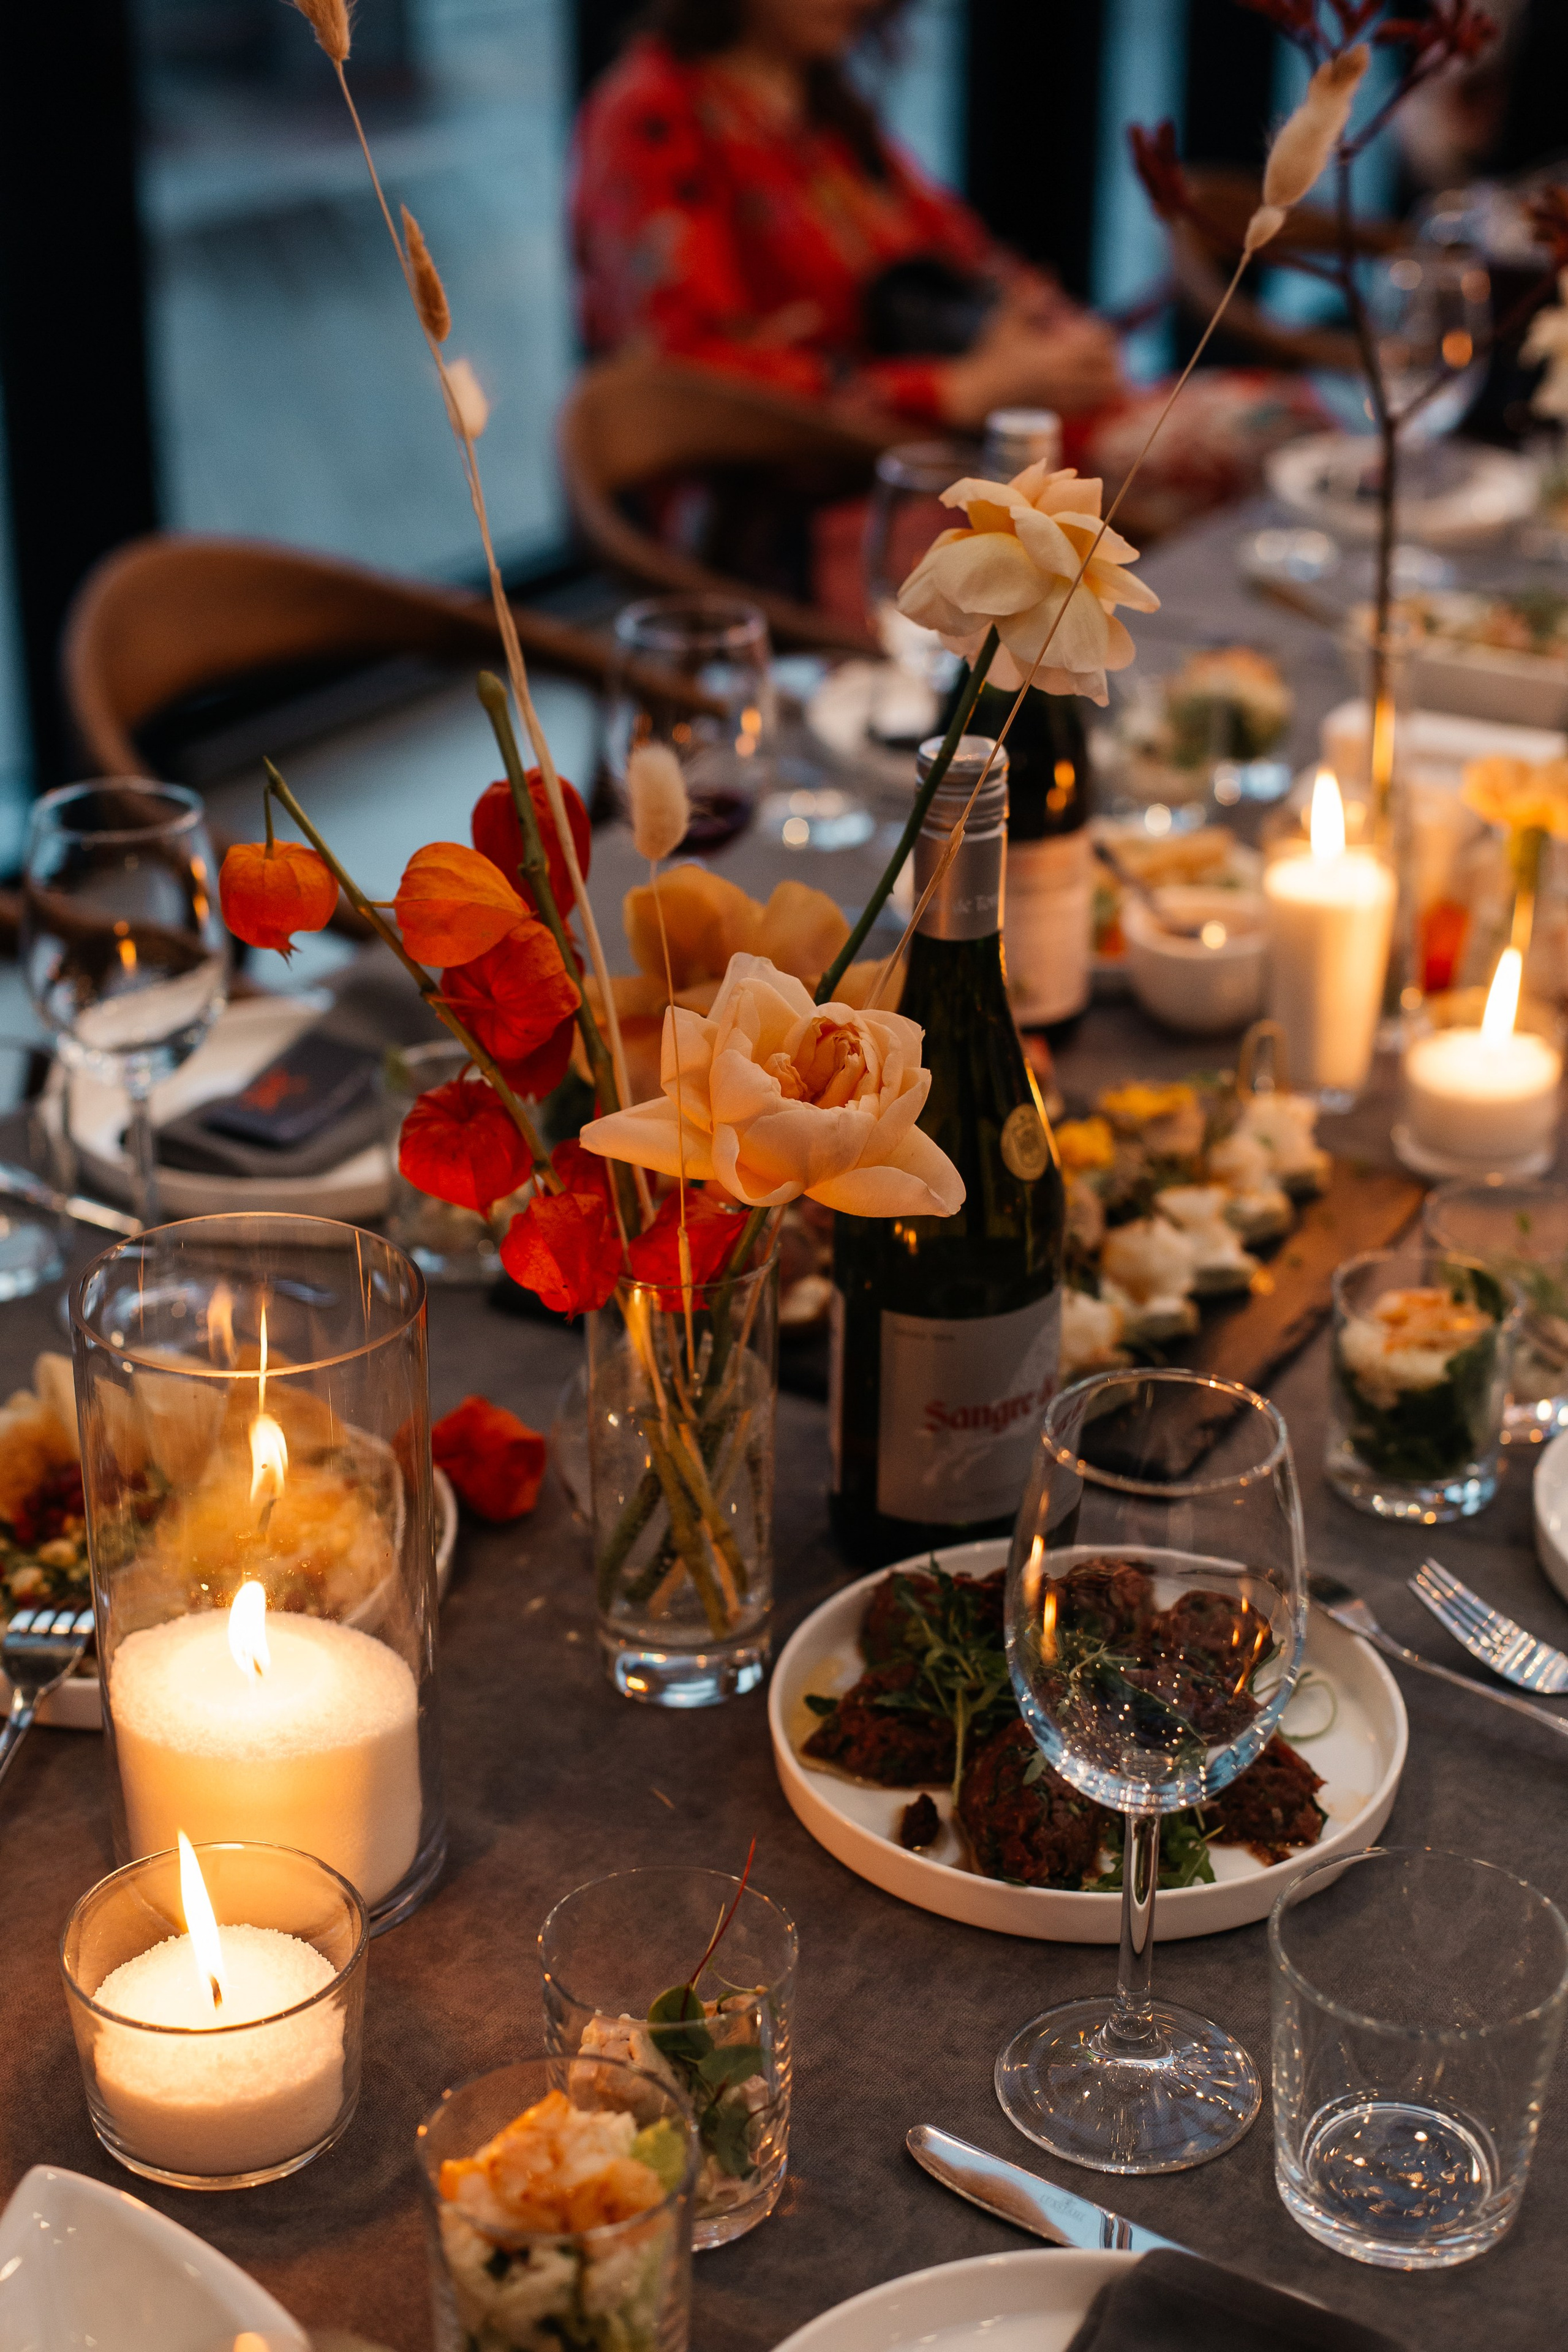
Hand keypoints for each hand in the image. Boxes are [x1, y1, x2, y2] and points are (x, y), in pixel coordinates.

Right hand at [938, 312, 1125, 428]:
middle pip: (1107, 370)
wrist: (976, 395)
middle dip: (1110, 360)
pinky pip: (1088, 409)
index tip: (1096, 332)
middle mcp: (1061, 379)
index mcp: (1053, 354)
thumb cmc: (990, 356)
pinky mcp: (1055, 414)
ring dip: (1106, 382)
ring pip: (1102, 394)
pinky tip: (1086, 391)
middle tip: (1102, 354)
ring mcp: (1060, 400)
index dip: (1104, 335)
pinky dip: (1094, 399)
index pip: (1099, 343)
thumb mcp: (1007, 321)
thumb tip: (1047, 267)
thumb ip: (1028, 295)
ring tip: (1098, 373)